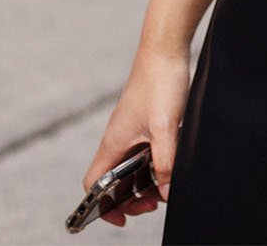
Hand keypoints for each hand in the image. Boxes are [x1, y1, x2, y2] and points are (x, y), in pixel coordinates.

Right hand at [83, 47, 185, 225]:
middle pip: (114, 181)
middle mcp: (119, 139)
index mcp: (114, 142)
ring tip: (166, 187)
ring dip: (146, 183)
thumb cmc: (159, 83)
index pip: (94, 184)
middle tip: (154, 203)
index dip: (101, 205)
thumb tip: (166, 192)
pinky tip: (172, 164)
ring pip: (131, 168)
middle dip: (131, 199)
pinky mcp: (146, 124)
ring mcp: (132, 131)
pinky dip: (155, 166)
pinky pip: (145, 154)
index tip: (121, 217)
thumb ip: (165, 163)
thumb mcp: (165, 128)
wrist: (166, 49)